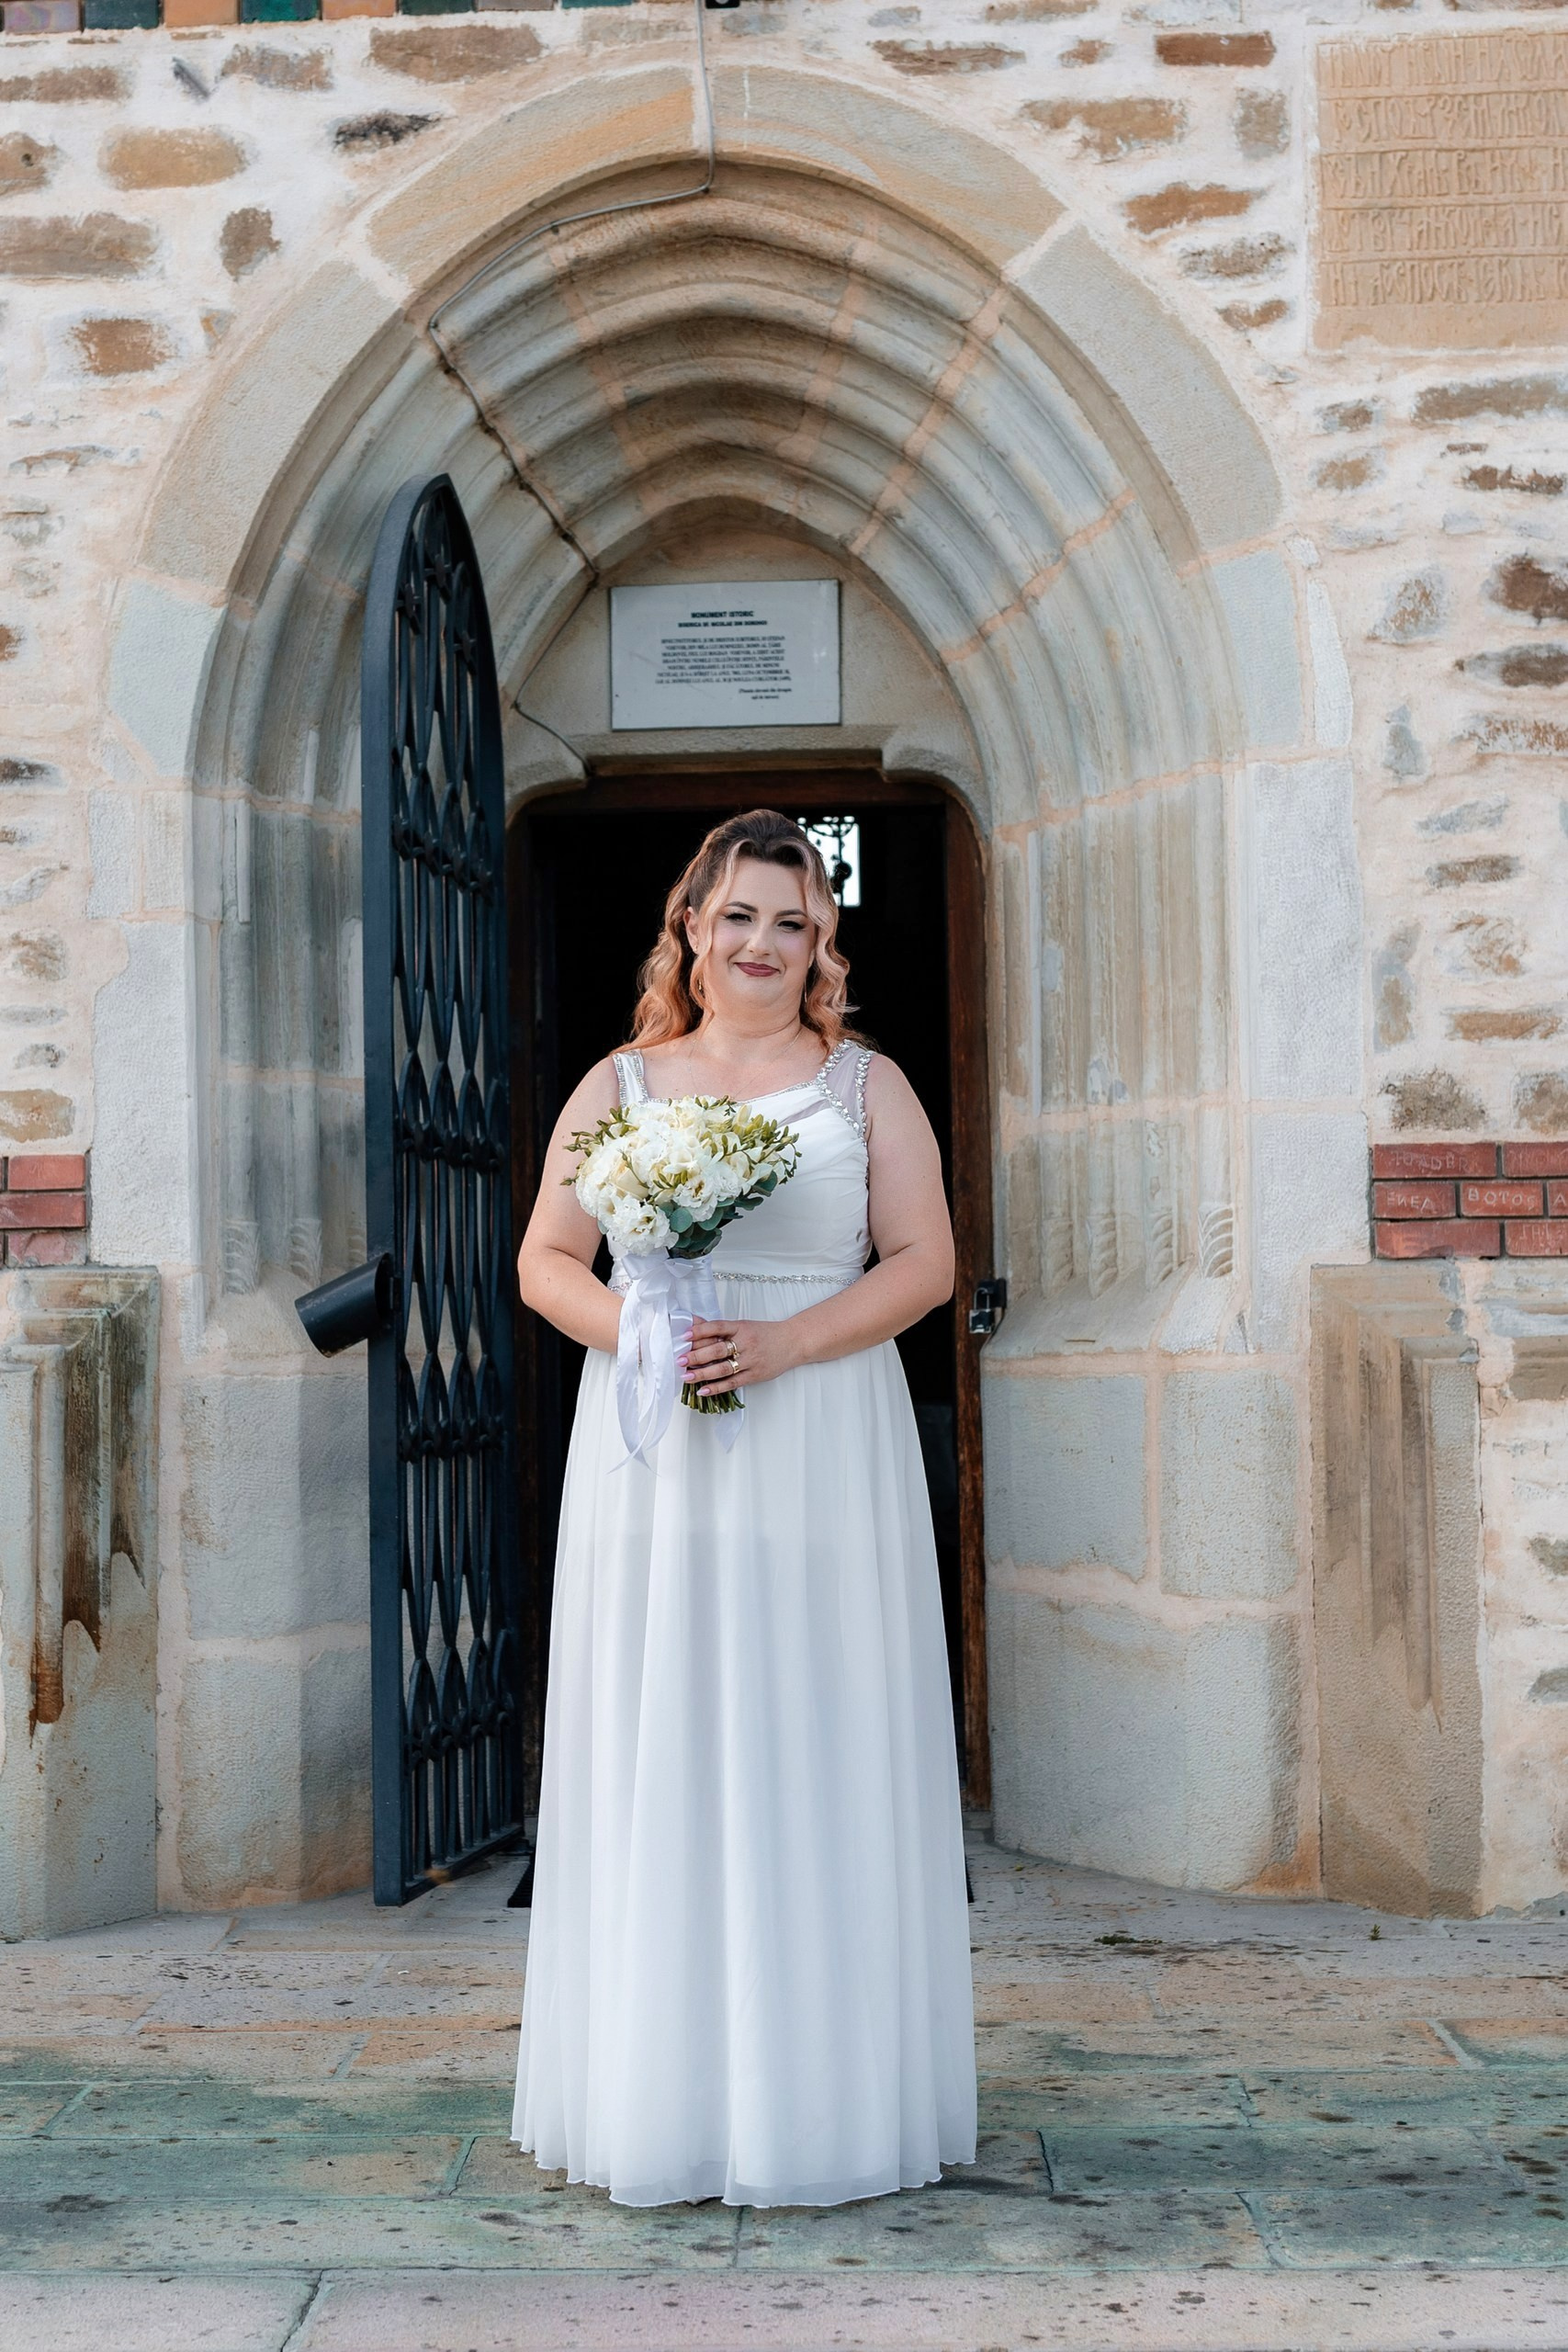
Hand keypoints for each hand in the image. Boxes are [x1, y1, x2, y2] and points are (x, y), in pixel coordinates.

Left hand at [679, 1316, 797, 1397]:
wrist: (793, 1342)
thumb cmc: (766, 1334)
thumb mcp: (743, 1325)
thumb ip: (720, 1328)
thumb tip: (694, 1323)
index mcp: (741, 1327)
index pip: (717, 1327)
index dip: (699, 1331)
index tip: (684, 1336)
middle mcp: (745, 1343)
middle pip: (718, 1350)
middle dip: (696, 1356)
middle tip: (680, 1360)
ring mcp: (751, 1360)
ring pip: (723, 1368)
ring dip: (702, 1373)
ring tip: (686, 1376)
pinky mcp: (754, 1375)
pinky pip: (732, 1382)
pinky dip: (716, 1388)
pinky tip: (703, 1390)